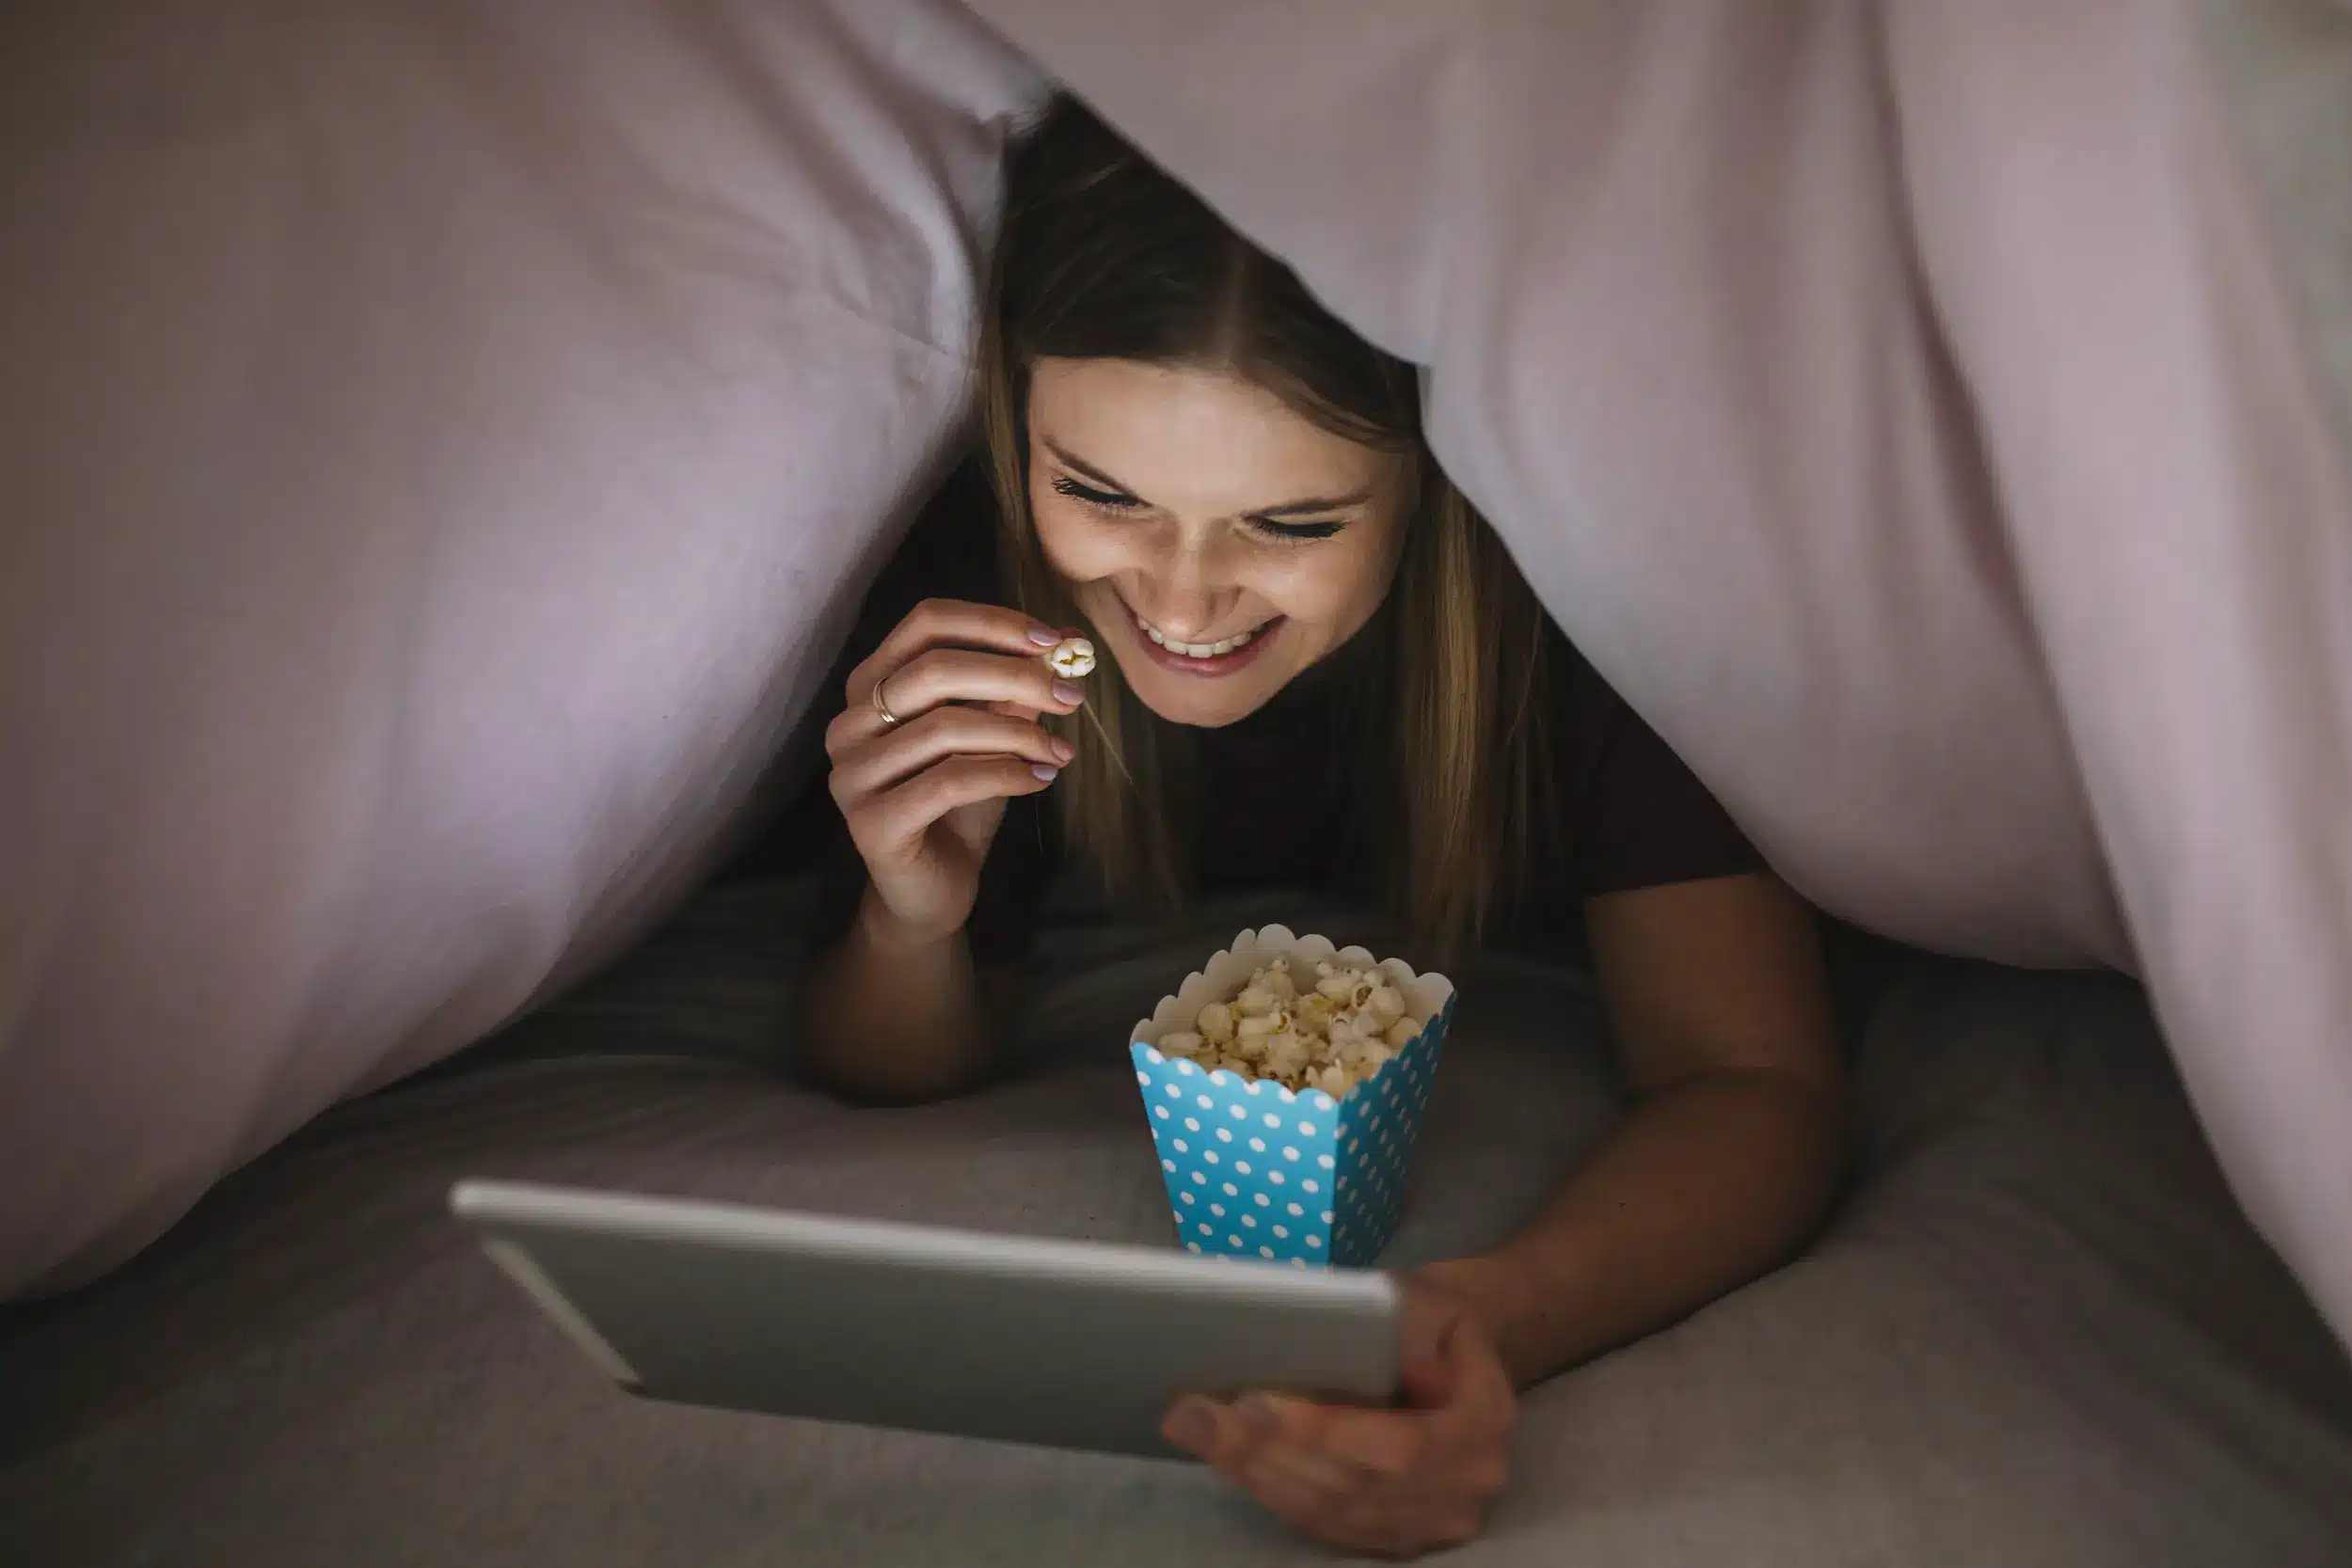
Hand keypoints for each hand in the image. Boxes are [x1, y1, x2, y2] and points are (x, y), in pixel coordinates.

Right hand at [825, 599, 1085, 940]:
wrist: (930, 891)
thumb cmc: (958, 806)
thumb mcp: (990, 738)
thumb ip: (1014, 693)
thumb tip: (1068, 645)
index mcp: (871, 686)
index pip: (925, 623)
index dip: (992, 623)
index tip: (1054, 642)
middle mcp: (849, 724)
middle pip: (934, 670)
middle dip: (1015, 677)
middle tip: (1071, 696)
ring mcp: (852, 774)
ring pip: (945, 727)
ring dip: (1019, 734)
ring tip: (1060, 751)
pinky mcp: (870, 823)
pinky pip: (949, 782)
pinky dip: (1006, 775)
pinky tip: (1040, 779)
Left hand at [1161, 1271, 1516, 1558]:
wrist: (1453, 1353)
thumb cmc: (1429, 1317)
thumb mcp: (1423, 1295)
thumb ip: (1399, 1320)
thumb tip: (1345, 1343)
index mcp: (1486, 1417)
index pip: (1401, 1447)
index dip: (1327, 1435)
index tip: (1257, 1405)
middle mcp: (1471, 1482)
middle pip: (1356, 1486)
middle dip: (1268, 1451)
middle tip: (1197, 1412)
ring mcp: (1438, 1519)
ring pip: (1334, 1513)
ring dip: (1258, 1474)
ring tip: (1197, 1429)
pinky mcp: (1401, 1535)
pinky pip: (1329, 1528)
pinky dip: (1273, 1493)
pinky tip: (1228, 1459)